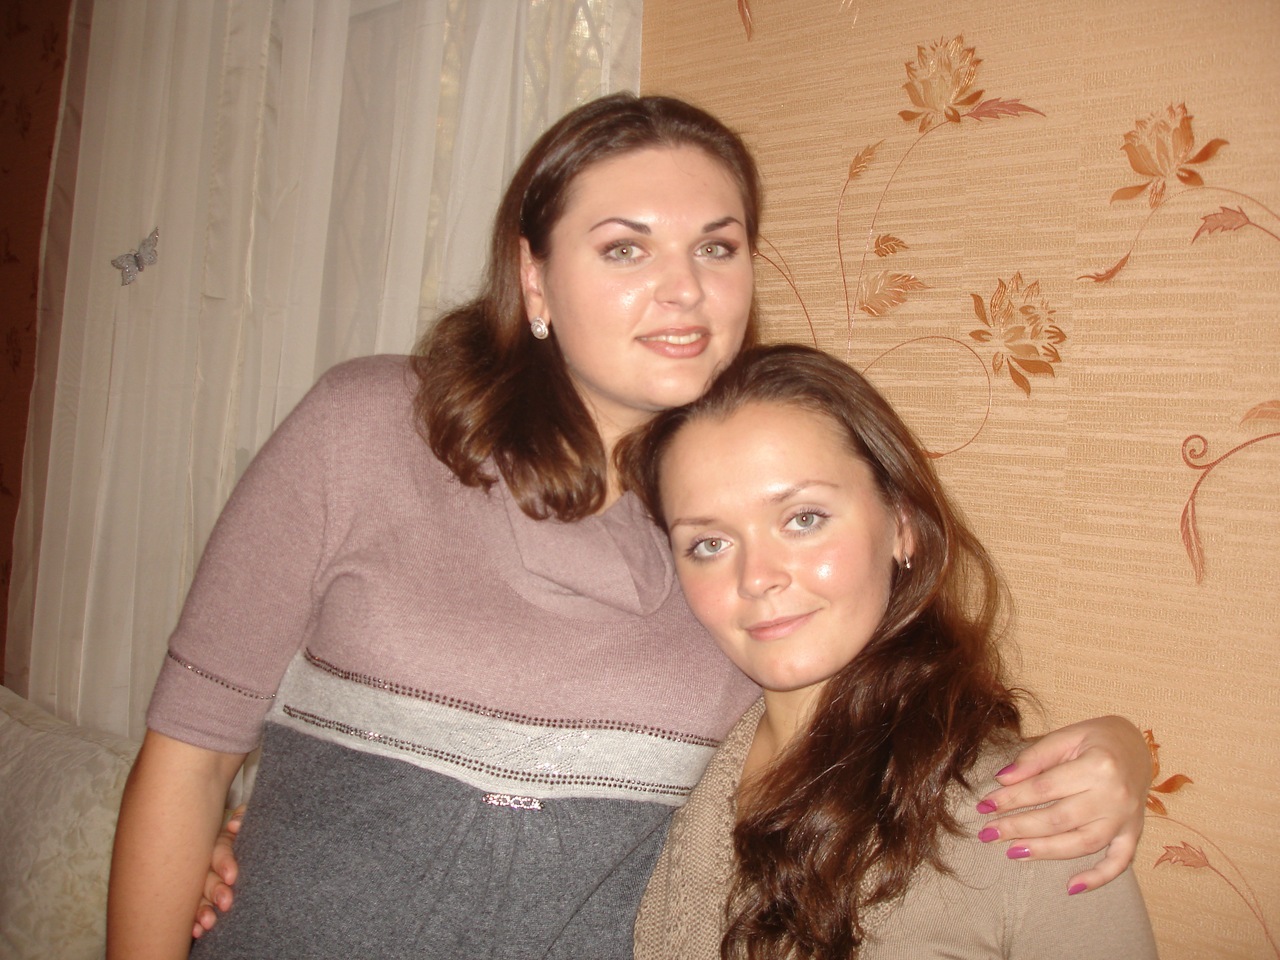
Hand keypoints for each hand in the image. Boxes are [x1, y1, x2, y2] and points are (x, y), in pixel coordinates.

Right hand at [191, 806, 243, 938]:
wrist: (251, 844)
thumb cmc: (249, 831)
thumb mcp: (250, 820)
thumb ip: (243, 816)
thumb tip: (234, 825)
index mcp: (219, 843)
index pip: (219, 851)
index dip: (225, 863)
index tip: (232, 876)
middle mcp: (207, 863)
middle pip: (207, 876)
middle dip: (215, 890)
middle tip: (226, 902)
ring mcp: (202, 882)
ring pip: (198, 896)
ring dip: (202, 909)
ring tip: (209, 922)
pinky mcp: (203, 899)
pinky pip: (195, 910)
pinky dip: (195, 921)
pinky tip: (197, 930)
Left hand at [975, 716, 1149, 893]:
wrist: (1138, 746)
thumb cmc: (1098, 738)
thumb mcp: (1067, 735)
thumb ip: (1035, 757)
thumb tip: (1003, 779)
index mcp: (1098, 765)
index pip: (1044, 788)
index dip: (1011, 798)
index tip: (985, 805)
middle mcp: (1114, 795)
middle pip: (1059, 819)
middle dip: (1019, 827)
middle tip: (988, 833)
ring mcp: (1126, 818)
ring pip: (1082, 843)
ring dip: (1045, 851)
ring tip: (1012, 853)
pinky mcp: (1134, 832)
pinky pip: (1119, 862)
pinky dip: (1098, 878)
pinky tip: (1071, 887)